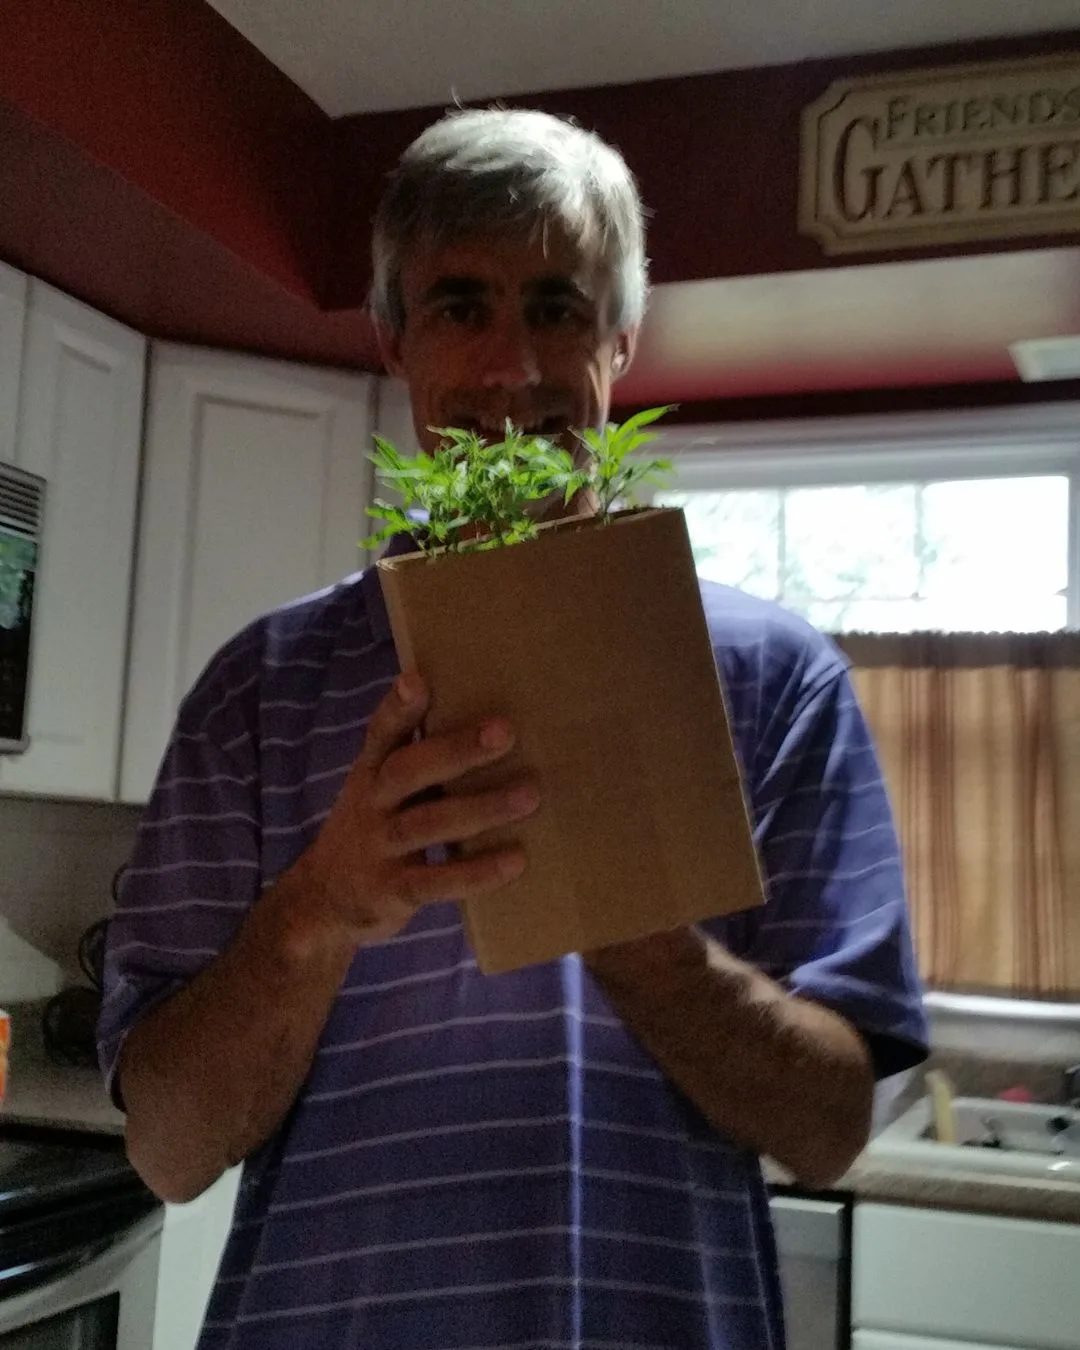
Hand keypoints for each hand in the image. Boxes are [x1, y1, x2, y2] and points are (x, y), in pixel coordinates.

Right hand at [297, 673, 537, 945]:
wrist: (324, 902)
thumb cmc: (374, 829)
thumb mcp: (380, 789)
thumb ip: (419, 758)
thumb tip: (490, 721)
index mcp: (371, 772)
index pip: (380, 734)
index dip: (396, 708)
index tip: (417, 680)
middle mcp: (371, 804)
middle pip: (407, 771)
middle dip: (456, 750)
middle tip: (504, 732)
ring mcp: (379, 849)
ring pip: (428, 824)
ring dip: (481, 809)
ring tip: (529, 796)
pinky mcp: (393, 892)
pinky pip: (436, 881)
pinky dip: (476, 872)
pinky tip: (515, 860)